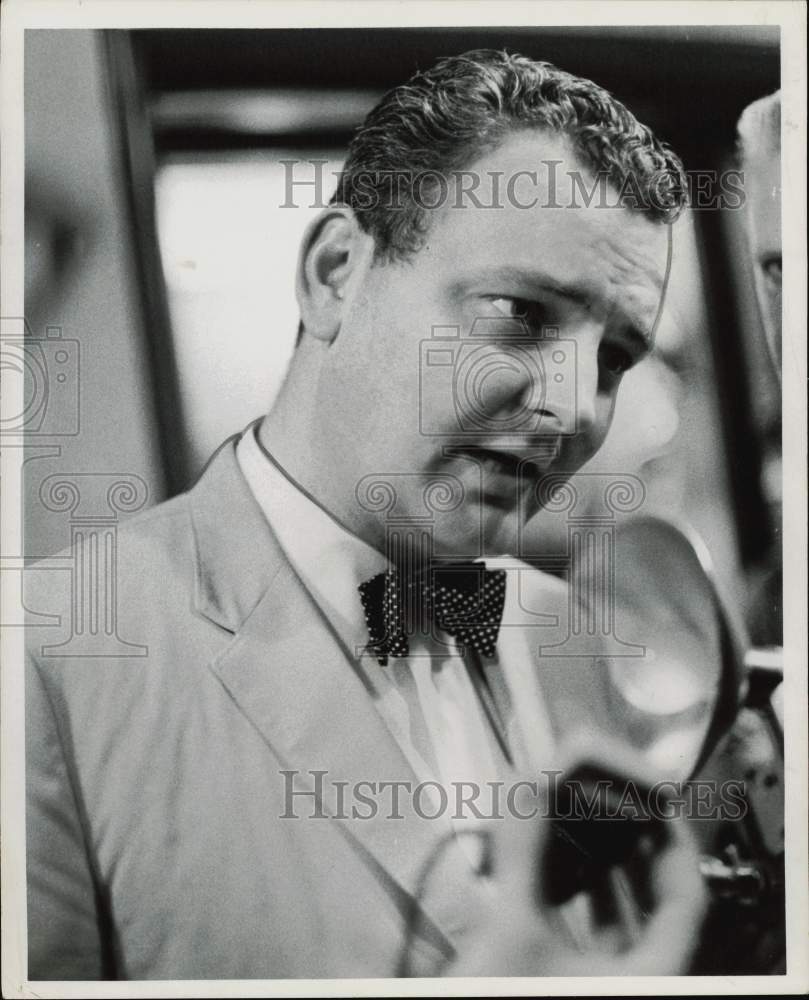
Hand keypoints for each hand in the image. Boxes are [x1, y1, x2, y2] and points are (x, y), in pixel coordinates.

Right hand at [445, 741, 707, 976]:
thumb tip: (530, 788)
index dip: (669, 835)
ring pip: (629, 924)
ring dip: (605, 873)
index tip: (649, 794)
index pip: (686, 891)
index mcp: (650, 975)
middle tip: (612, 802)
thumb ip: (523, 853)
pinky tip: (556, 881)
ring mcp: (608, 987)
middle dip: (633, 846)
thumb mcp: (511, 932)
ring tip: (582, 830)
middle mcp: (638, 984)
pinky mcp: (577, 987)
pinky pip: (599, 941)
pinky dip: (583, 903)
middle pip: (658, 902)